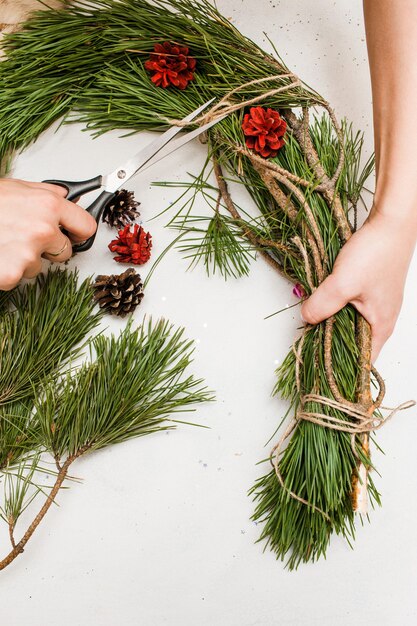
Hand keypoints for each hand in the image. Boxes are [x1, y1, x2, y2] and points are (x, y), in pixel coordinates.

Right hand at [0, 178, 96, 290]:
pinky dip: (7, 271)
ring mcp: (28, 254)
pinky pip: (18, 277)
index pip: (86, 226)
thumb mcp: (15, 187)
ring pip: (38, 266)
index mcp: (48, 205)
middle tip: (24, 238)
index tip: (74, 234)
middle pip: (65, 252)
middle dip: (49, 249)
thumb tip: (64, 195)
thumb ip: (44, 193)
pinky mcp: (12, 273)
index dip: (78, 232)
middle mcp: (43, 229)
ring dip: (24, 260)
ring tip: (3, 243)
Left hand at [300, 208, 416, 363]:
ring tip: (310, 318)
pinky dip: (334, 305)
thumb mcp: (342, 283)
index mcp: (380, 328)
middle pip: (351, 344)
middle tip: (306, 341)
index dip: (341, 370)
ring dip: (329, 321)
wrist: (390, 221)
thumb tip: (306, 318)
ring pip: (348, 323)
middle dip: (329, 342)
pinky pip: (348, 306)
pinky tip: (321, 297)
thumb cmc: (376, 253)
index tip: (319, 371)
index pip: (361, 364)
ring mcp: (375, 305)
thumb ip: (322, 305)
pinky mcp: (369, 290)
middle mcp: (380, 321)